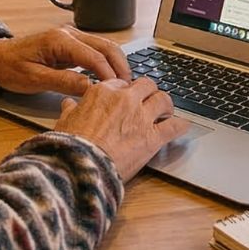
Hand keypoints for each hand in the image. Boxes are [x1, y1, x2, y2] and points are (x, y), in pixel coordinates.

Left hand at [0, 27, 131, 95]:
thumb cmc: (10, 67)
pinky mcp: (71, 44)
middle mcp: (69, 34)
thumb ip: (62, 82)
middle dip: (121, 66)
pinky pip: (95, 51)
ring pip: (104, 47)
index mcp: (59, 40)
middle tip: (130, 88)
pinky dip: (107, 63)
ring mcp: (71, 37)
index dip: (109, 74)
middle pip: (106, 47)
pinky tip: (111, 78)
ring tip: (125, 85)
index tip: (119, 91)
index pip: (94, 56)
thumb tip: (89, 87)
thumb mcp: (33, 79)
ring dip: (116, 64)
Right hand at [53, 78, 191, 182]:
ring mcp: (141, 117)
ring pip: (163, 99)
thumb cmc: (71, 145)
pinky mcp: (153, 137)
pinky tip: (183, 126)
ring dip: (166, 105)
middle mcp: (126, 100)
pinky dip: (181, 126)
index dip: (125, 92)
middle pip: (146, 85)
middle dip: (148, 92)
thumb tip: (68, 104)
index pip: (121, 84)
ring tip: (166, 111)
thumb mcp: (65, 121)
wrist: (81, 166)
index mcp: (103, 92)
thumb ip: (70, 110)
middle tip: (149, 101)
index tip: (126, 99)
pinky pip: (174, 126)